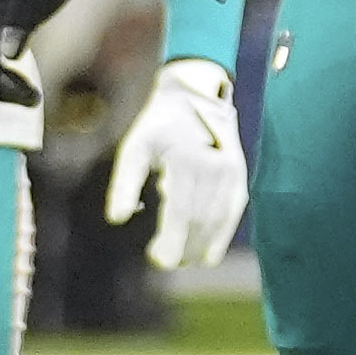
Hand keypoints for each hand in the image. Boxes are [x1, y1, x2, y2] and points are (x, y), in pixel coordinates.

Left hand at [105, 57, 248, 269]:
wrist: (195, 92)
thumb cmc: (159, 123)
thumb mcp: (134, 147)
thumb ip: (124, 184)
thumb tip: (116, 219)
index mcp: (185, 162)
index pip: (181, 214)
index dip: (170, 243)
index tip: (155, 259)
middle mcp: (212, 168)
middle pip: (200, 222)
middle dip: (184, 249)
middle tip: (167, 262)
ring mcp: (230, 172)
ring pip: (217, 221)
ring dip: (202, 247)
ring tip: (185, 260)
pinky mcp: (239, 174)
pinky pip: (232, 212)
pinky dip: (222, 236)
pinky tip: (209, 253)